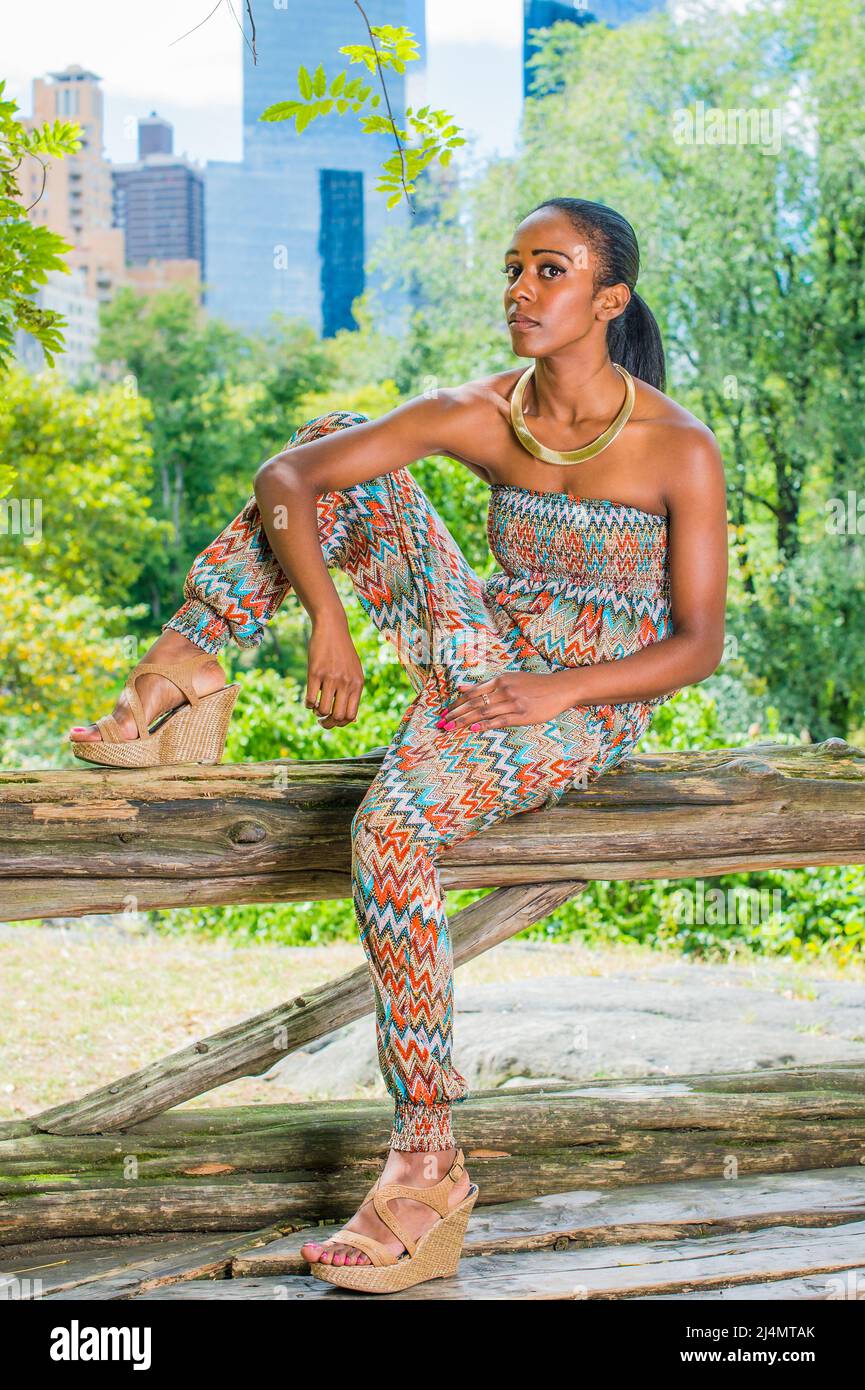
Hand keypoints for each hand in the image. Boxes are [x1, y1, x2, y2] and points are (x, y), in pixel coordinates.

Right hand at [306, 616, 364, 727]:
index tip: (333, 720)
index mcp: (357, 684)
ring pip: (323, 710)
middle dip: (328, 723)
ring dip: (317, 713)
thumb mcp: (354, 672)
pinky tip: (309, 700)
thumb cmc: (342, 653)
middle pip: (337, 716)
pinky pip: (310, 699)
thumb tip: (351, 720)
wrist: (332, 628)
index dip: (341, 723)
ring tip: (316, 707)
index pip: (351, 716)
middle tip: (321, 720)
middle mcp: (346, 683)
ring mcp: (330, 678)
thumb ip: (353, 693)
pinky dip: (308, 704)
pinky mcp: (315, 672)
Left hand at [436, 672, 571, 732]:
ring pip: (483, 712)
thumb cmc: (534, 685)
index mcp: (500, 680)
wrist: (560, 689)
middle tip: (442, 722)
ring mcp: (513, 703)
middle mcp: (504, 690)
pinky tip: (472, 729)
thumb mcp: (510, 679)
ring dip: (464, 721)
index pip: (473, 692)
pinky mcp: (521, 715)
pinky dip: (484, 725)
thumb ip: (486, 685)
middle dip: (456, 713)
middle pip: (474, 703)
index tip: (445, 711)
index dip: (457, 703)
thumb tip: (461, 687)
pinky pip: (498, 721)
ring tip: (451, 728)